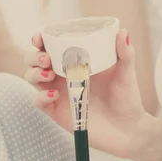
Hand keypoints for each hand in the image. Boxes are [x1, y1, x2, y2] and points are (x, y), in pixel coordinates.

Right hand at [24, 31, 146, 157]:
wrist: (128, 128)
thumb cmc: (127, 98)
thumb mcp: (126, 73)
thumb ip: (125, 54)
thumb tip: (123, 32)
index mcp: (76, 61)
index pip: (51, 46)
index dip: (41, 40)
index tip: (40, 37)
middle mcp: (63, 75)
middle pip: (35, 61)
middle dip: (34, 57)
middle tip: (47, 59)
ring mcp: (58, 93)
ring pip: (32, 78)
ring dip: (34, 73)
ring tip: (49, 74)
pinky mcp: (57, 111)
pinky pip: (39, 102)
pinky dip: (41, 96)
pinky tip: (55, 94)